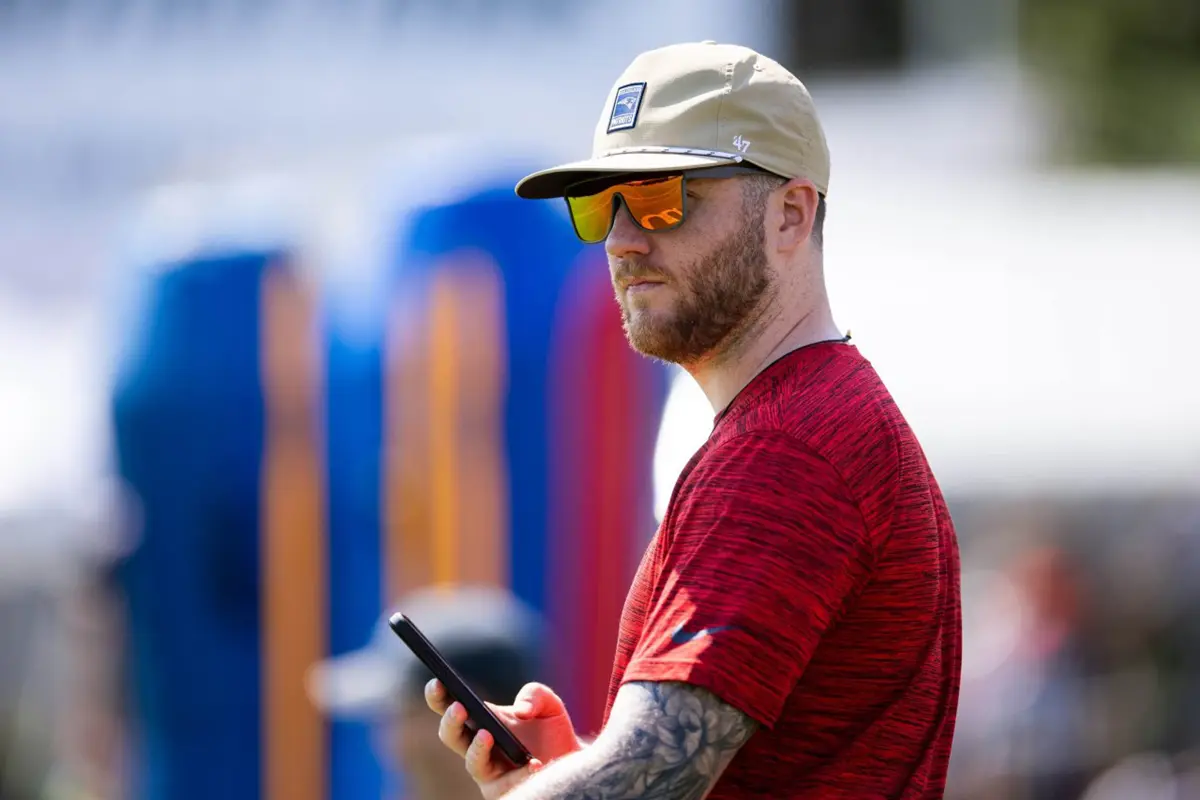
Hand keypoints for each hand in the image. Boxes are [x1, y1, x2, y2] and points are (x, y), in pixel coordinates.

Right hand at [426, 680, 582, 797]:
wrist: (569, 760)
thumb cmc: (550, 730)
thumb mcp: (548, 704)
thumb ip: (535, 694)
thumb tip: (521, 711)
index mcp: (481, 718)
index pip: (450, 705)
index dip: (438, 695)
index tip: (437, 682)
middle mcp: (477, 745)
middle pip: (450, 735)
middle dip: (450, 721)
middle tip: (459, 707)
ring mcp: (488, 769)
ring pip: (471, 762)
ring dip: (477, 748)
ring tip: (487, 735)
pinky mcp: (504, 789)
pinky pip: (507, 783)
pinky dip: (521, 773)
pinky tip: (534, 764)